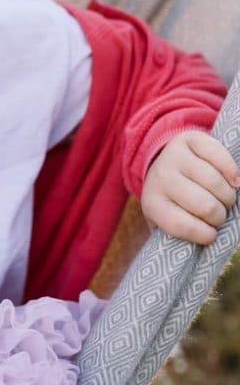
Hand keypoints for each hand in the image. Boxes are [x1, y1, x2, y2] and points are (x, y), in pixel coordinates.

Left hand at [141, 129, 239, 244]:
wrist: (164, 164)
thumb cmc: (173, 201)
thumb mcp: (168, 222)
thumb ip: (181, 237)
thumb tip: (205, 246)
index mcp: (153, 203)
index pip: (182, 225)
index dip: (204, 235)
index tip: (211, 235)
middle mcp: (161, 178)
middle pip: (205, 205)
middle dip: (219, 215)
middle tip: (218, 215)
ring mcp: (174, 156)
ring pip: (215, 182)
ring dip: (228, 196)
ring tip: (225, 199)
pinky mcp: (189, 139)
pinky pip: (219, 155)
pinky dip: (232, 171)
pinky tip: (234, 181)